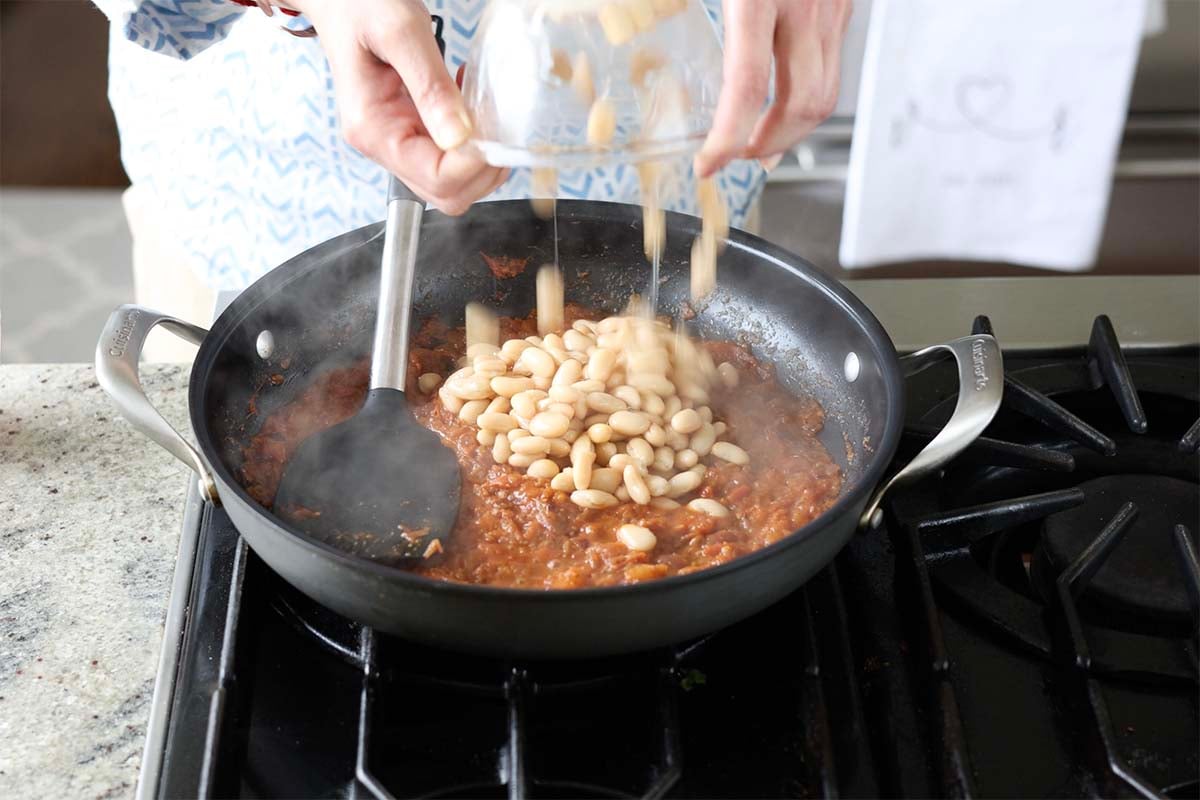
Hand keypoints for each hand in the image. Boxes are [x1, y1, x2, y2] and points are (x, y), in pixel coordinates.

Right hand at [289, 0, 507, 213]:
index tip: (494, 127)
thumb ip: (430, 86)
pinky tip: (473, 105)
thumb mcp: (401, 32)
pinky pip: (452, 157)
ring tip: (486, 111)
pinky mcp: (413, 131)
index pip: (436, 177)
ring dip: (482, 156)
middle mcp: (384, 145)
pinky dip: (475, 141)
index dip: (473, 162)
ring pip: (454, 182)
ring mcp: (399, 141)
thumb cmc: (359, 4)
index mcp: (373, 130)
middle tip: (498, 123)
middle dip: (484, 167)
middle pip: (447, 193)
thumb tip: (459, 137)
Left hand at [694, 0, 850, 177]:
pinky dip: (807, 102)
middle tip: (738, 156)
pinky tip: (786, 105)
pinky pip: (831, 72)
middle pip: (799, 104)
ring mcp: (831, 10)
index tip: (709, 163)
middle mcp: (803, 7)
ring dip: (793, 133)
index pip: (748, 86)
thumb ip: (690, 12)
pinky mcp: (842, 9)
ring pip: (825, 97)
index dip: (728, 137)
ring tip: (762, 144)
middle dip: (768, 144)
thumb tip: (660, 49)